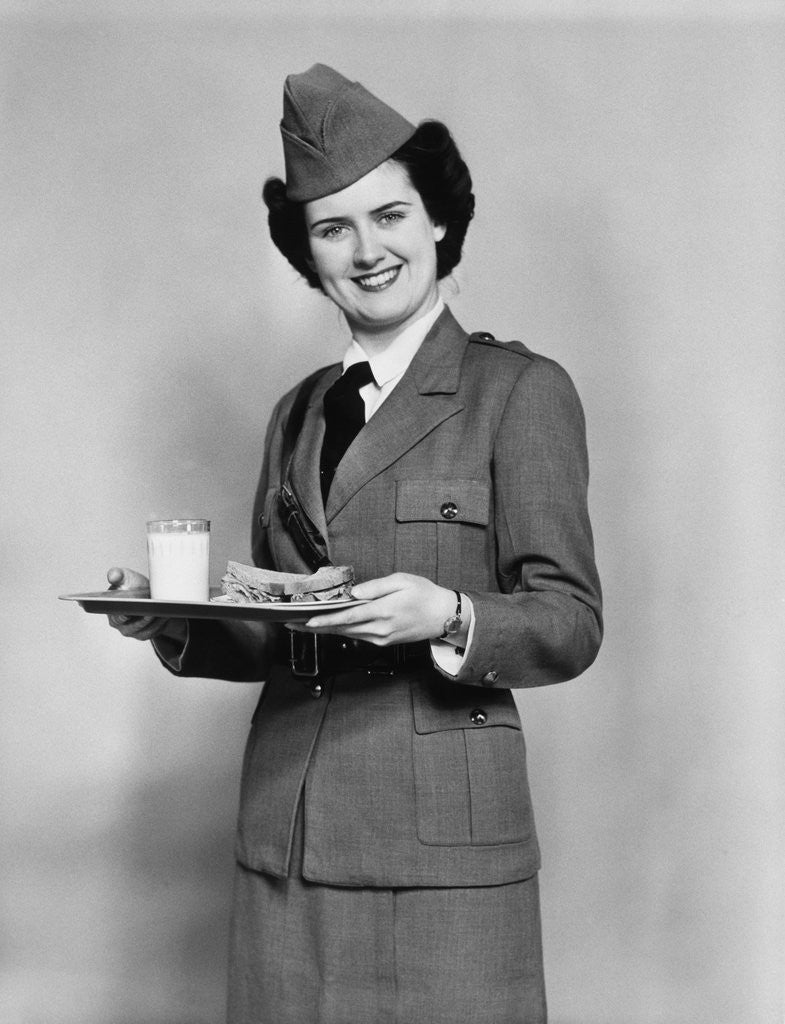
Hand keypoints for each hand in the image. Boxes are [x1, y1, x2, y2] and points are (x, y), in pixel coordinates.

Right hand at [105, 566, 184, 642]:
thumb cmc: (133, 585)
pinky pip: (154, 631)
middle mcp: (121, 625)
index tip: (129, 613)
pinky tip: (166, 615)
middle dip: (142, 619)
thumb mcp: (125, 577)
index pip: (116, 617)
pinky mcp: (146, 633)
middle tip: (151, 611)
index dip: (122, 616)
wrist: (147, 593)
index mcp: (112, 613)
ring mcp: (133, 631)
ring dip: (154, 622)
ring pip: (145, 629)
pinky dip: (160, 624)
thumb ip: (117, 575)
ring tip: (161, 611)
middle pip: (132, 626)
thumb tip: (113, 576)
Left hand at [299, 573, 456, 645]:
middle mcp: (379, 629)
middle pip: (341, 629)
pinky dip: (340, 631)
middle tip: (291, 623)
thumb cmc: (425, 594)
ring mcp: (380, 638)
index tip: (308, 621)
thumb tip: (354, 593)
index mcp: (383, 611)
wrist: (444, 616)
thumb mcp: (402, 581)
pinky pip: (356, 636)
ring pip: (346, 634)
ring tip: (302, 624)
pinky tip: (327, 625)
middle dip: (315, 627)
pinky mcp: (382, 642)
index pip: (348, 617)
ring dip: (324, 630)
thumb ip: (376, 587)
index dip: (326, 620)